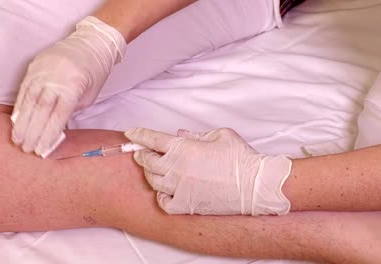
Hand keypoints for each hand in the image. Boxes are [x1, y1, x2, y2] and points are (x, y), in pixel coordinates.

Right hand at [11, 16, 125, 157]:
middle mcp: (55, 79)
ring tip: (17, 139)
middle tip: (25, 149)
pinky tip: (16, 120)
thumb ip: (72, 110)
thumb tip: (54, 130)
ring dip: (22, 122)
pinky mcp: (34, 67)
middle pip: (41, 110)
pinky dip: (19, 106)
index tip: (42, 150)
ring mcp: (42, 72)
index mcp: (73, 87)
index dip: (48, 134)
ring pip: (28, 100)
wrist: (90, 43)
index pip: (58, 116)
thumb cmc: (94, 73)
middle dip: (32, 132)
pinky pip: (24, 89)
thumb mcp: (89, 95)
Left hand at [124, 128, 291, 215]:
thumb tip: (181, 133)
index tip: (131, 133)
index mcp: (183, 147)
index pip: (151, 139)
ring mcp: (180, 188)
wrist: (255, 184)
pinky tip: (163, 192)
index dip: (138, 134)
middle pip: (147, 160)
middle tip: (141, 152)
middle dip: (141, 154)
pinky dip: (160, 197)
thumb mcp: (220, 134)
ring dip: (149, 173)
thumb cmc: (240, 157)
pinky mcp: (187, 204)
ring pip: (153, 181)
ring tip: (153, 170)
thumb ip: (196, 134)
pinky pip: (164, 202)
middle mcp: (177, 168)